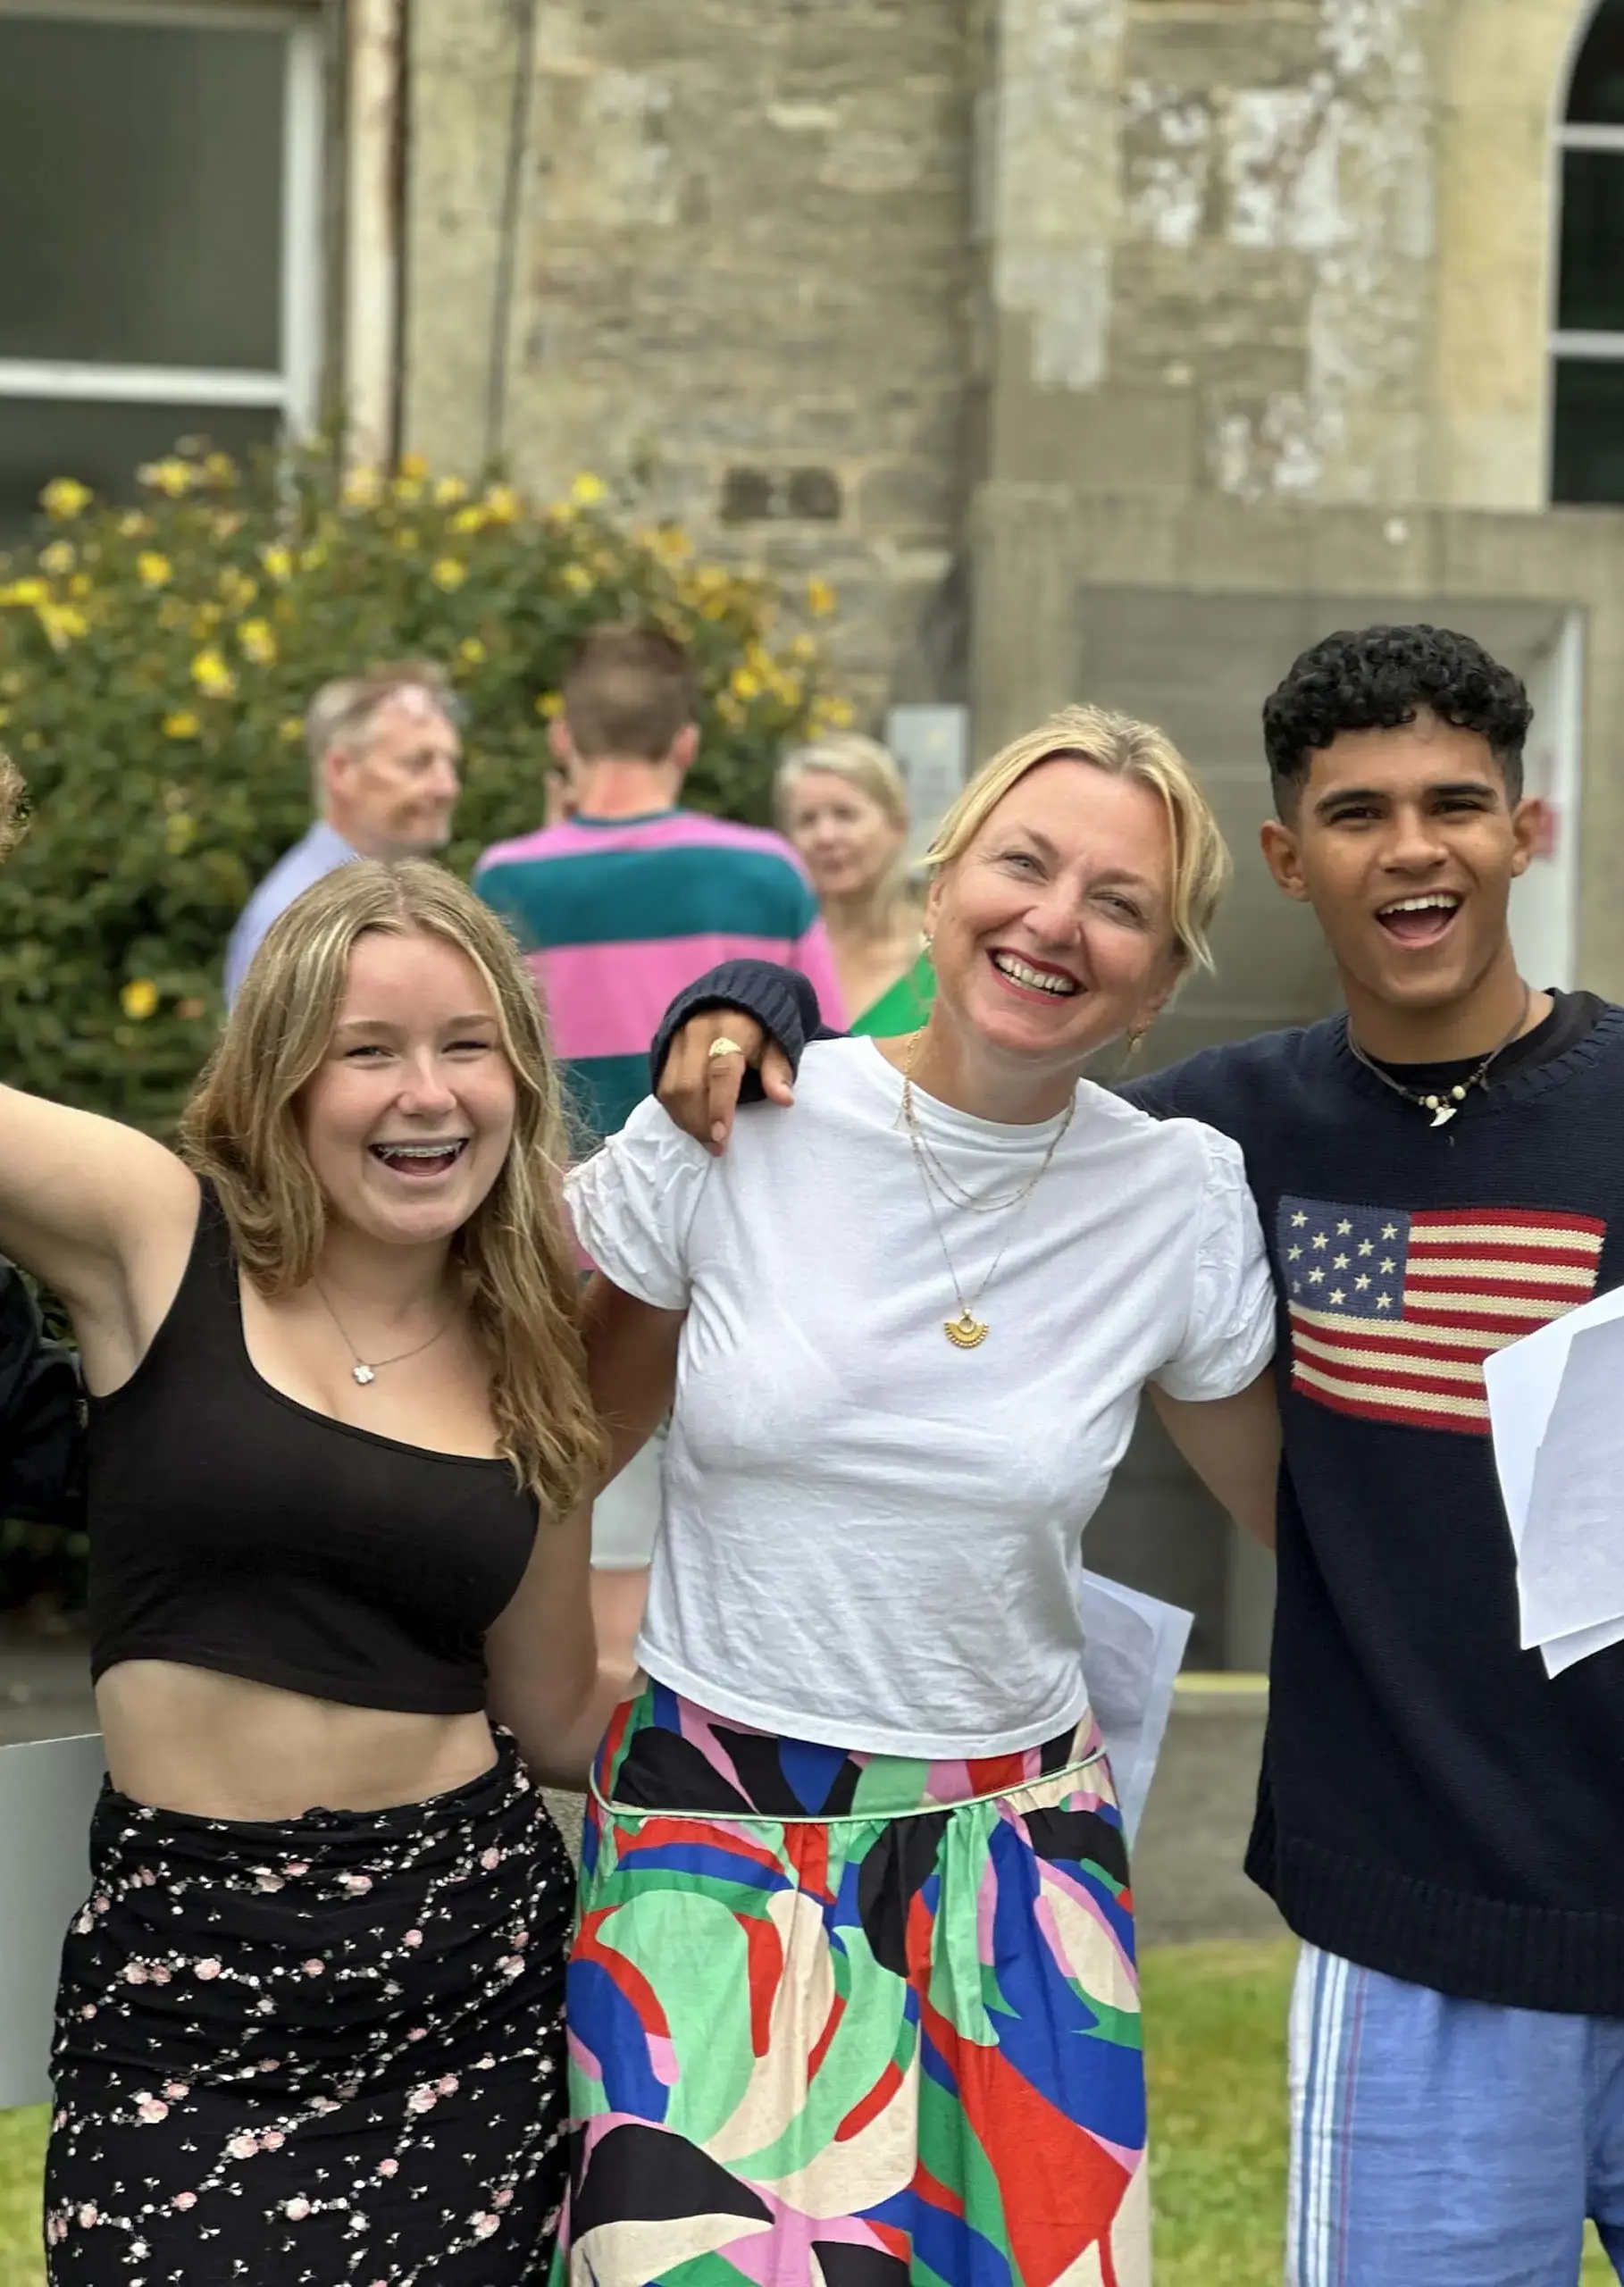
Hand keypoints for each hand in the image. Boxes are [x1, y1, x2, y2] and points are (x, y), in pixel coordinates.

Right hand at [656, 1010, 793, 1153]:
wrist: (731, 997)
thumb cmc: (760, 1028)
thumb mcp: (778, 1043)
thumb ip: (778, 1070)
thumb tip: (785, 1100)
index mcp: (730, 1029)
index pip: (721, 1072)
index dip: (719, 1107)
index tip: (721, 1138)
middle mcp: (697, 1033)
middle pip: (689, 1085)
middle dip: (700, 1123)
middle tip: (715, 1148)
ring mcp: (677, 1040)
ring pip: (671, 1089)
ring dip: (686, 1120)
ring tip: (705, 1139)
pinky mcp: (665, 1049)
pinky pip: (662, 1086)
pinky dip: (675, 1110)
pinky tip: (691, 1123)